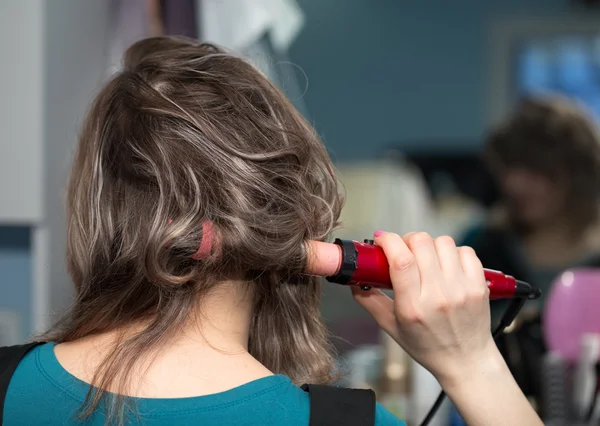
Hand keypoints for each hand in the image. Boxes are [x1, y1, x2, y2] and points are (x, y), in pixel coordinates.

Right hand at [352, 231, 497, 386]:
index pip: (400, 261)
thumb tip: (355, 279)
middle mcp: (438, 296)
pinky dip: (453, 252)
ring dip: (430, 245)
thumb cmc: (427, 345)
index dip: (388, 241)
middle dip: (407, 240)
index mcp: (413, 307)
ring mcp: (462, 289)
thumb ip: (369, 301)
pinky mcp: (478, 285)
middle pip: (421, 244)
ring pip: (443, 242)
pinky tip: (446, 264)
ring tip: (426, 259)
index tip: (381, 240)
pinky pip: (465, 251)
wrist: (466, 361)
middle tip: (404, 250)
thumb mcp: (391, 327)